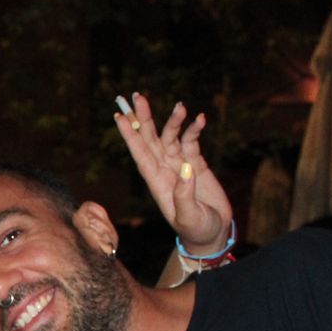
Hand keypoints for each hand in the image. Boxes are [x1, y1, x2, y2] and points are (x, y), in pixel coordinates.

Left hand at [114, 92, 232, 255]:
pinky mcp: (197, 164)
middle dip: (143, 118)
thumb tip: (186, 167)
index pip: (139, 154)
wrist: (212, 234)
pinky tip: (199, 119)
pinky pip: (191, 142)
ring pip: (171, 137)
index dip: (129, 135)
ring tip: (181, 106)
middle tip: (137, 96)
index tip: (119, 117)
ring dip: (174, 121)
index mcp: (156, 182)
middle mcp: (164, 170)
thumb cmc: (197, 229)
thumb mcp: (188, 217)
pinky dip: (195, 130)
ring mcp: (179, 165)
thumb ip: (184, 195)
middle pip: (150, 139)